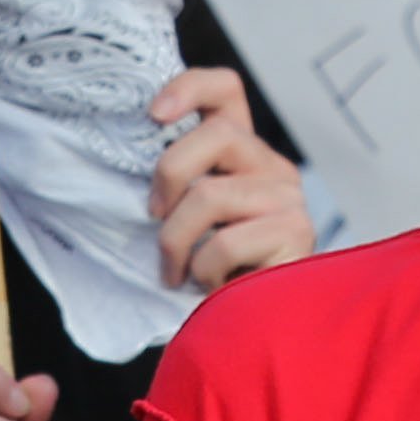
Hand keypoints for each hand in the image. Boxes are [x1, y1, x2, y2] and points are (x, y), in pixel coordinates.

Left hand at [146, 73, 310, 293]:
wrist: (260, 333)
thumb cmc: (214, 276)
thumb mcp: (190, 221)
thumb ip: (178, 187)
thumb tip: (125, 160)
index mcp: (244, 155)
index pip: (227, 90)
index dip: (189, 87)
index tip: (153, 114)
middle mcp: (274, 168)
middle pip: (217, 134)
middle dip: (169, 174)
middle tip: (154, 217)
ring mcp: (289, 200)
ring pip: (210, 194)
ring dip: (177, 242)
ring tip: (178, 272)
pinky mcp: (295, 234)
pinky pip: (223, 242)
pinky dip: (203, 272)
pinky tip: (213, 289)